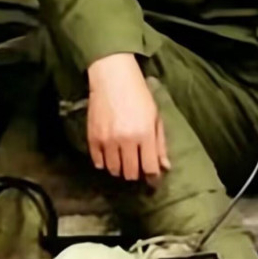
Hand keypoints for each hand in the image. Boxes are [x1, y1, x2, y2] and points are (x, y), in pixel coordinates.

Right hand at [86, 53, 170, 182]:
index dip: (152, 177)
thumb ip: (160, 143)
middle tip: (137, 166)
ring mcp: (108, 140)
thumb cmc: (139, 96)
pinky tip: (110, 155)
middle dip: (136, 173)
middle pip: (130, 173)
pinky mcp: (92, 138)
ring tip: (123, 160)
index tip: (153, 179)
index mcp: (145, 134)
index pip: (149, 168)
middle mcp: (126, 140)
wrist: (113, 79)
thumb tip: (164, 167)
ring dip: (120, 169)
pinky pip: (98, 162)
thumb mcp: (156, 116)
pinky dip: (104, 162)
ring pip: (114, 170)